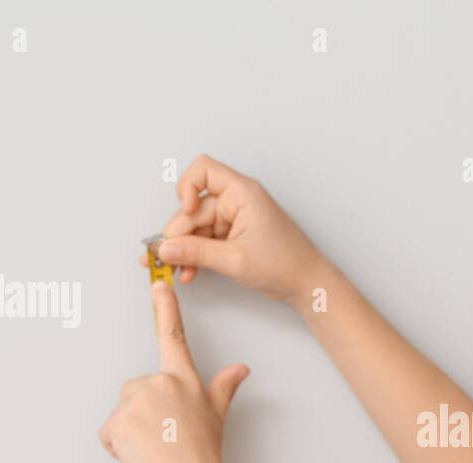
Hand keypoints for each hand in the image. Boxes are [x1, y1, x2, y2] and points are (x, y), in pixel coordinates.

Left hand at [99, 281, 248, 462]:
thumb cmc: (203, 453)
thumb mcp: (216, 415)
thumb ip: (224, 386)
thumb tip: (241, 369)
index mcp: (182, 379)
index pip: (174, 338)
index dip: (166, 308)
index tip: (158, 285)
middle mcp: (158, 383)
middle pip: (137, 390)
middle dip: (143, 413)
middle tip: (163, 436)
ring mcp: (136, 401)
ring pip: (122, 412)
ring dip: (131, 430)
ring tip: (153, 448)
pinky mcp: (117, 421)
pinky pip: (109, 433)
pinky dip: (118, 446)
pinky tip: (139, 454)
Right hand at [139, 153, 329, 300]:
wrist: (307, 284)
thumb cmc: (286, 263)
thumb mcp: (234, 259)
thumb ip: (196, 252)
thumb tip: (165, 248)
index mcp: (243, 193)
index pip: (203, 170)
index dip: (186, 187)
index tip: (185, 212)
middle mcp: (238, 201)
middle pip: (194, 208)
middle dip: (178, 233)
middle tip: (165, 258)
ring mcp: (235, 218)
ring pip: (197, 227)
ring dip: (185, 249)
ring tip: (176, 271)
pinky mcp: (234, 236)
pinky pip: (206, 240)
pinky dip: (196, 254)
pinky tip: (189, 272)